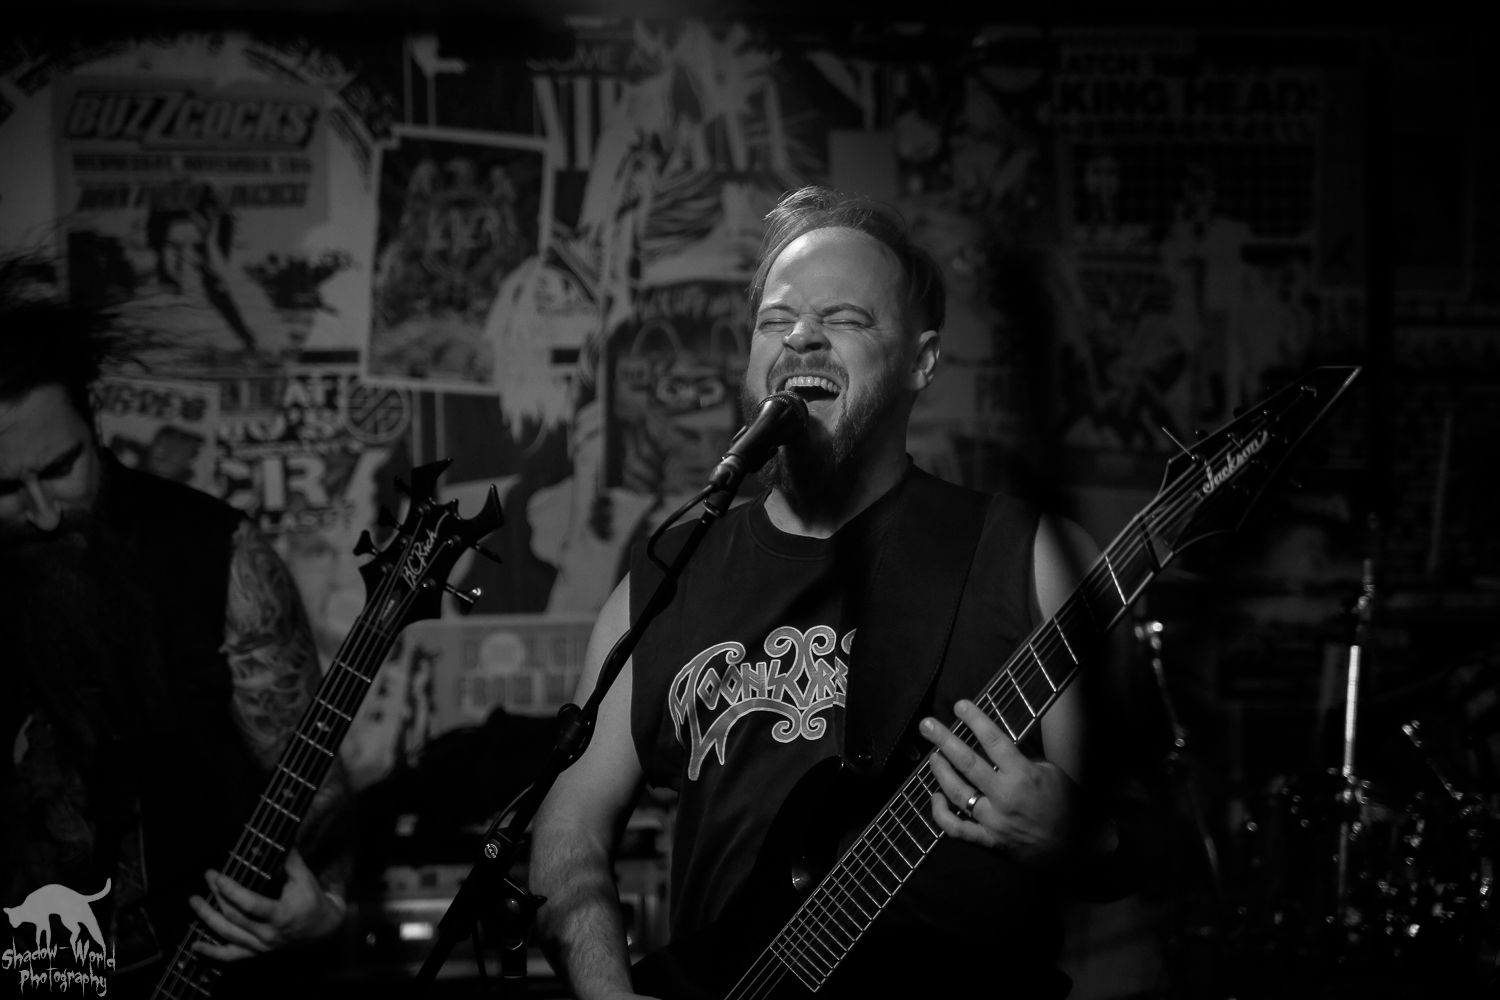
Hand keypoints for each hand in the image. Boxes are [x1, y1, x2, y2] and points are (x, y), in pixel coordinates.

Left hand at [188, 848, 345, 960]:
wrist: (323, 929)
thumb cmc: (313, 901)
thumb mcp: (305, 879)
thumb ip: (290, 861)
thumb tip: (278, 839)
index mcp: (281, 916)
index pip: (251, 905)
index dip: (232, 892)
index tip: (218, 877)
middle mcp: (268, 935)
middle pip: (234, 916)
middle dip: (218, 895)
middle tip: (208, 877)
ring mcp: (260, 946)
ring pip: (227, 934)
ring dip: (207, 917)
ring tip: (195, 901)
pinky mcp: (256, 952)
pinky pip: (230, 955)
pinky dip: (211, 952)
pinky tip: (194, 945)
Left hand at [920, 699, 1080, 864]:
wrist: (1079, 846)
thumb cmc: (1067, 803)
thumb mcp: (1050, 772)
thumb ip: (1020, 758)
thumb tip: (992, 740)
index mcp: (1023, 775)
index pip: (993, 740)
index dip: (975, 720)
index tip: (960, 705)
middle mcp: (1005, 797)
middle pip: (966, 762)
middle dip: (943, 740)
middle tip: (926, 725)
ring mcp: (994, 821)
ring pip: (956, 793)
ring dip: (940, 772)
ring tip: (932, 756)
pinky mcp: (990, 841)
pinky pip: (957, 829)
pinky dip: (940, 814)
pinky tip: (935, 797)